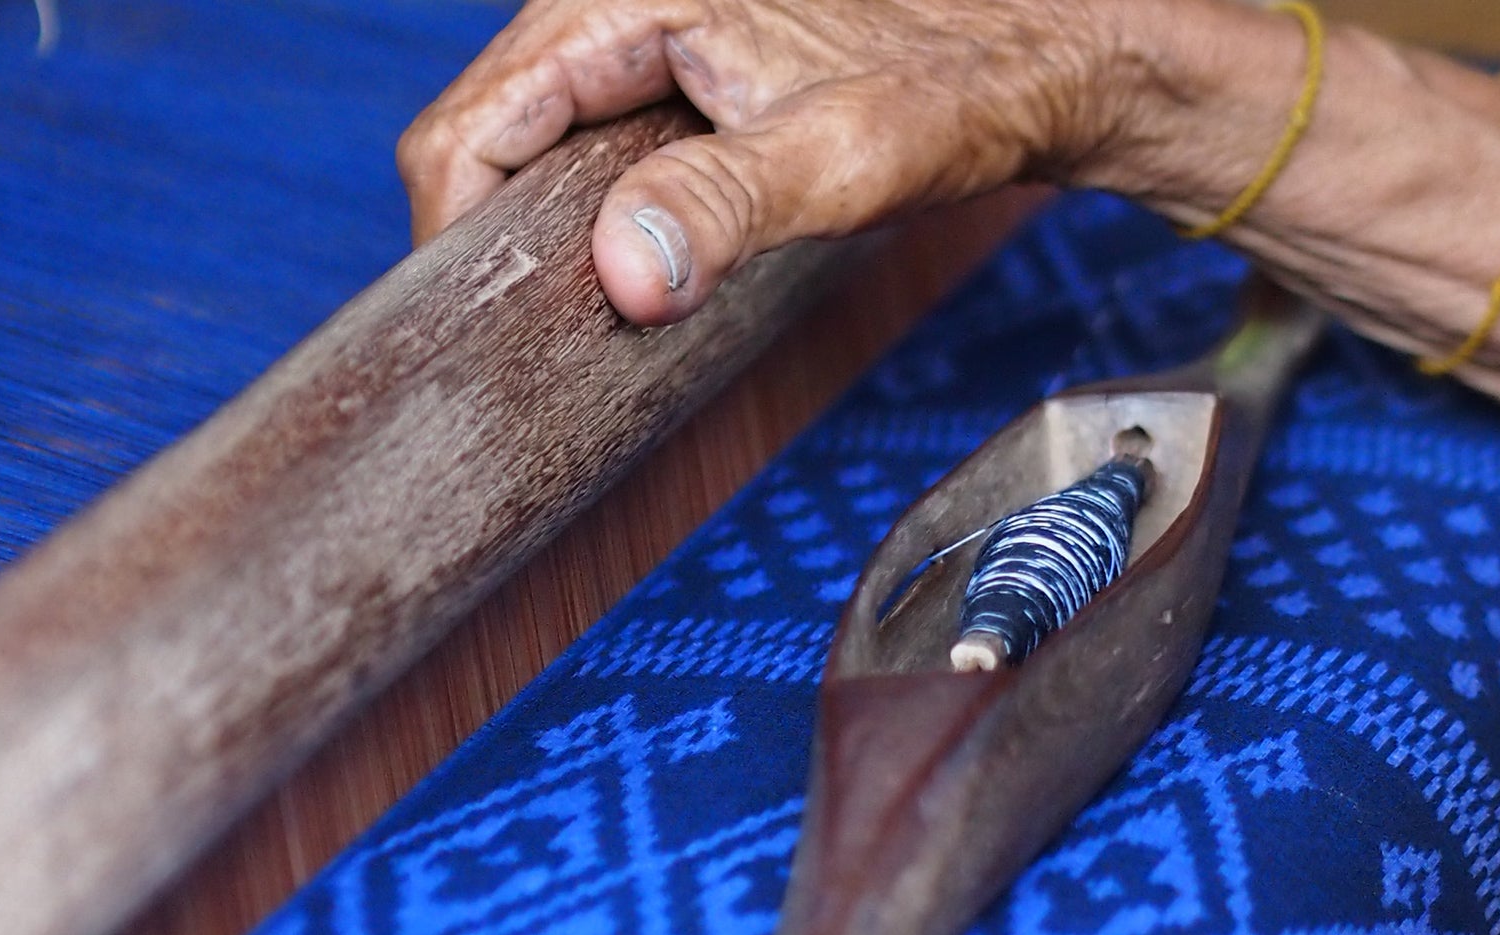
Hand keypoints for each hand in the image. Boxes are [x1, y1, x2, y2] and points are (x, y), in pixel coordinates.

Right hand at [396, 0, 1147, 324]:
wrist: (1045, 57)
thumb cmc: (959, 87)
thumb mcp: (841, 156)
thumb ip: (721, 207)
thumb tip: (624, 274)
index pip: (469, 128)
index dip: (455, 239)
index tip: (482, 333)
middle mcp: (615, 1)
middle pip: (482, 134)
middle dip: (490, 239)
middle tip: (535, 337)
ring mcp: (636, 34)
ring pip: (524, 143)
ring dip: (537, 231)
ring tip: (583, 305)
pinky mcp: (665, 69)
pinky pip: (575, 144)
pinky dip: (583, 212)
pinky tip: (626, 263)